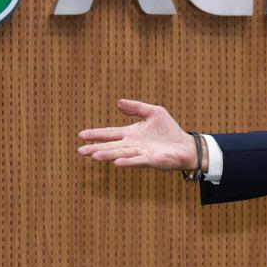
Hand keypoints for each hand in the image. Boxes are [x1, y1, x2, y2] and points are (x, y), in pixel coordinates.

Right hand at [77, 99, 199, 170]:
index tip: (80, 135)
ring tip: (94, 156)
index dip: (96, 134)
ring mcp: (140, 153)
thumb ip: (137, 107)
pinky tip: (117, 163)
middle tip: (80, 150)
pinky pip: (137, 161)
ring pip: (120, 154)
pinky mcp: (151, 160)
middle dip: (95, 148)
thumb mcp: (154, 112)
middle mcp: (132, 145)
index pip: (109, 134)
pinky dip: (127, 162)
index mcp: (130, 134)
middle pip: (110, 146)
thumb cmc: (169, 131)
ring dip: (107, 155)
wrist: (186, 145)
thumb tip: (118, 102)